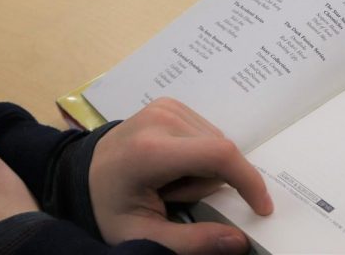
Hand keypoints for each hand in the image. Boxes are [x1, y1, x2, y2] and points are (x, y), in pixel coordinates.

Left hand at [90, 98, 272, 254]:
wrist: (81, 173)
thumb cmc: (110, 207)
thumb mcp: (144, 236)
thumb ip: (192, 242)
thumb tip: (239, 241)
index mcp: (152, 150)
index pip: (220, 154)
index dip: (249, 180)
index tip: (263, 208)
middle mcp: (161, 119)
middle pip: (220, 152)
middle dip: (209, 182)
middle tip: (173, 197)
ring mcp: (165, 106)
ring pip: (216, 141)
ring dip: (204, 168)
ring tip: (168, 181)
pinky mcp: (169, 103)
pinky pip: (206, 131)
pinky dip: (198, 153)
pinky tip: (171, 164)